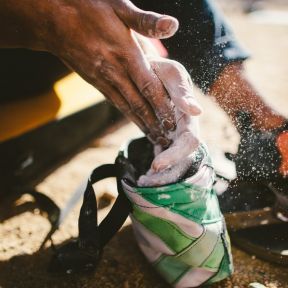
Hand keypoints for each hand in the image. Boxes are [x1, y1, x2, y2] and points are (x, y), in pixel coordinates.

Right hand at [0, 0, 178, 143]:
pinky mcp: (95, 83)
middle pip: (138, 103)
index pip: (148, 85)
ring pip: (126, 107)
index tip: (173, 121)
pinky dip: (128, 116)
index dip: (162, 105)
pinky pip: (115, 102)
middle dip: (154, 123)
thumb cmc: (88, 7)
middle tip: (167, 140)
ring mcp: (102, 79)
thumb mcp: (119, 6)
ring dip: (142, 124)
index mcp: (125, 53)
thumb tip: (172, 25)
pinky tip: (137, 123)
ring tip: (155, 139)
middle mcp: (114, 71)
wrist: (51, 18)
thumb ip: (146, 21)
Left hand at [138, 57, 201, 186]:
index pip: (190, 142)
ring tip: (143, 184)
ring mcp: (173, 137)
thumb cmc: (161, 70)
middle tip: (147, 183)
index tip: (155, 165)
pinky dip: (156, 171)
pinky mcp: (163, 140)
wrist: (149, 72)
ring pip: (174, 163)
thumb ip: (183, 92)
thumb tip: (197, 111)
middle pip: (183, 159)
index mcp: (189, 117)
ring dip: (161, 177)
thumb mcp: (172, 74)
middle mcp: (184, 130)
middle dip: (168, 173)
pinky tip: (144, 179)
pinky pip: (163, 159)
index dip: (175, 155)